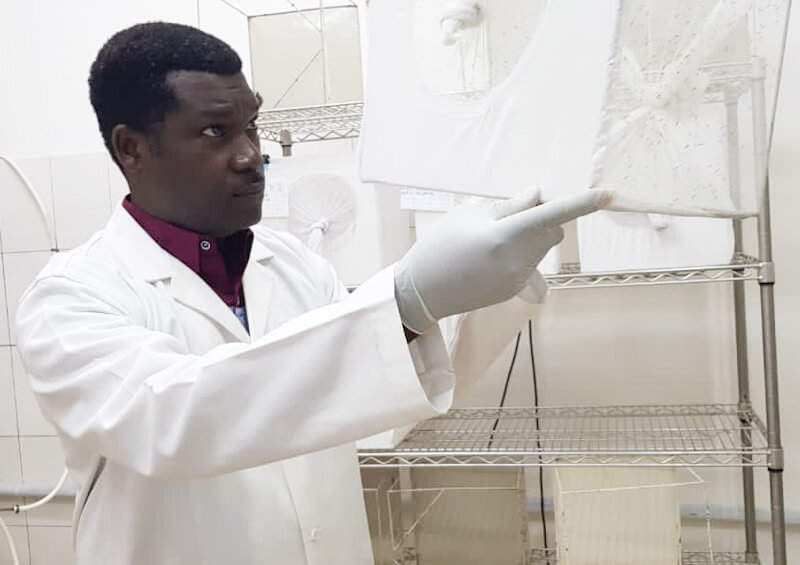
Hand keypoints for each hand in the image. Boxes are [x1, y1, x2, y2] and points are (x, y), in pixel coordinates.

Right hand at [394, 188, 614, 332]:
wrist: (422, 293)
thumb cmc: (440, 246)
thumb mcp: (468, 215)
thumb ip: (508, 206)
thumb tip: (538, 196)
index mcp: (504, 236)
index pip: (552, 214)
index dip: (583, 203)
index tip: (608, 193)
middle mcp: (517, 260)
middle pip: (552, 229)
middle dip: (543, 217)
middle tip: (509, 213)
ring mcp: (518, 278)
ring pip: (542, 245)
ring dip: (530, 235)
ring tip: (491, 239)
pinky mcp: (515, 289)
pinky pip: (529, 261)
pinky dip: (519, 252)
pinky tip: (488, 257)